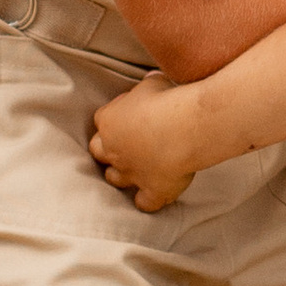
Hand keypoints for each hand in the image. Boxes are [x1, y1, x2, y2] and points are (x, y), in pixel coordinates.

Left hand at [90, 74, 198, 211]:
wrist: (187, 127)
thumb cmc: (168, 99)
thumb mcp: (153, 82)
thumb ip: (146, 87)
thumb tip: (148, 83)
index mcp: (110, 121)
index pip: (102, 120)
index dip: (116, 118)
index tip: (134, 114)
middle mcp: (114, 149)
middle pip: (98, 151)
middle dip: (109, 148)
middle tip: (128, 142)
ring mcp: (130, 173)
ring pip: (113, 178)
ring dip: (122, 174)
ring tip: (137, 168)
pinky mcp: (151, 190)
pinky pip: (143, 203)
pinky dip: (148, 200)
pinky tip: (155, 195)